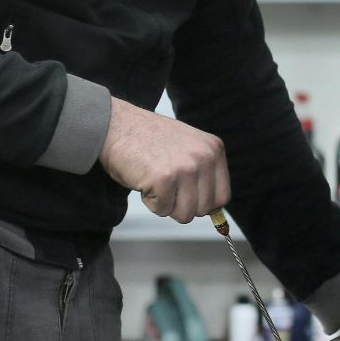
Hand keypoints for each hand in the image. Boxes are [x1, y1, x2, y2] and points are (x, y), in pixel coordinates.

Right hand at [99, 97, 230, 223]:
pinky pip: (162, 210)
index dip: (202, 203)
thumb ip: (203, 173)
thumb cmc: (147, 139)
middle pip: (204, 209)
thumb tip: (212, 211)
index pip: (222, 197)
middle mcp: (204, 157)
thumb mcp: (187, 148)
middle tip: (165, 184)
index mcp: (213, 149)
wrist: (116, 125)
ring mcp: (185, 168)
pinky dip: (149, 201)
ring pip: (184, 214)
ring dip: (166, 204)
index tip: (186, 195)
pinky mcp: (164, 179)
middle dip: (181, 204)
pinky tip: (144, 179)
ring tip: (155, 181)